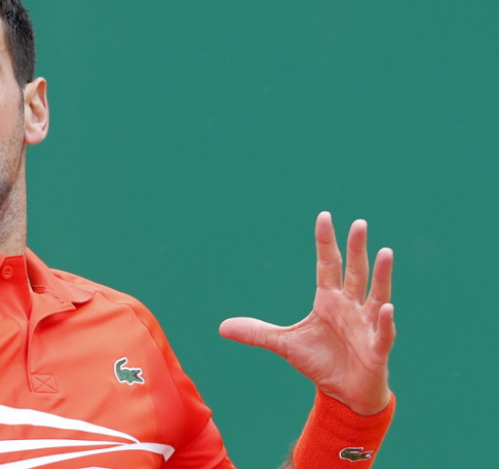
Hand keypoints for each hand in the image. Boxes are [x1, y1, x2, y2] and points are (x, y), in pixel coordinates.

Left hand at [219, 212, 394, 415]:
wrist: (343, 393)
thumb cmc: (320, 362)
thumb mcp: (284, 345)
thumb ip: (257, 332)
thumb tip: (222, 327)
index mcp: (328, 300)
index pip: (327, 265)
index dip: (326, 242)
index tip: (324, 216)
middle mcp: (350, 306)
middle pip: (354, 272)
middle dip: (357, 249)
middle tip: (359, 223)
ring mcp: (366, 325)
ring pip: (376, 295)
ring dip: (381, 275)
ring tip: (385, 252)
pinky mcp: (376, 348)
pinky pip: (383, 332)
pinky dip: (385, 320)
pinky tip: (387, 308)